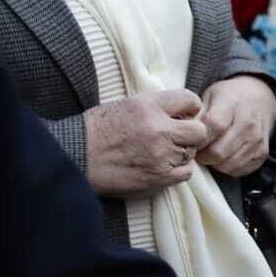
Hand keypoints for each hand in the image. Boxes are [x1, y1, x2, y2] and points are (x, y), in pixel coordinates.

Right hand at [83, 89, 208, 193]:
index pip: (190, 99)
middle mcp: (159, 129)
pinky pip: (186, 173)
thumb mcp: (125, 105)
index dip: (190, 108)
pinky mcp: (160, 177)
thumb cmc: (96, 130)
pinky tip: (161, 166)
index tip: (184, 115)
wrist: (76, 157)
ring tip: (160, 152)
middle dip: (191, 133)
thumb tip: (181, 111)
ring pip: (191, 153)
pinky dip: (177, 170)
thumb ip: (154, 107)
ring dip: (181, 153)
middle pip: (199, 130)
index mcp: (148, 105)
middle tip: (177, 137)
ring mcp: (161, 155)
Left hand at [197, 75, 275, 177]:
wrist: (259, 100)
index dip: (198, 138)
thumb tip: (181, 133)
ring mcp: (257, 140)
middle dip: (203, 155)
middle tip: (198, 149)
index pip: (214, 125)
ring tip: (210, 151)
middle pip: (219, 151)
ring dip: (214, 162)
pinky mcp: (262, 154)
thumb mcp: (209, 96)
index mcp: (231, 104)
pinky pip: (238, 170)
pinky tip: (224, 156)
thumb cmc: (228, 99)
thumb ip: (196, 114)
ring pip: (227, 165)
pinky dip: (227, 167)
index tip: (191, 139)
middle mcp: (247, 124)